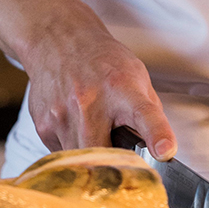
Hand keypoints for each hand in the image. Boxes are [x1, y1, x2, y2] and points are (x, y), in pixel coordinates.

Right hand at [0, 0, 176, 158]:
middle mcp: (90, 102)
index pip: (144, 114)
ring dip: (93, 159)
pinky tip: (77, 130)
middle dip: (114, 166)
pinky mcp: (43, 126)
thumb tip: (160, 150)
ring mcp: (62, 115)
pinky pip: (63, 154)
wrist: (58, 41)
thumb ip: (149, 113)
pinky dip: (75, 150)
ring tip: (97, 137)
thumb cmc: (102, 62)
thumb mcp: (136, 77)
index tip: (164, 151)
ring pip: (81, 161)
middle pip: (103, 153)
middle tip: (121, 162)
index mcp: (122, 89)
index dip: (157, 134)